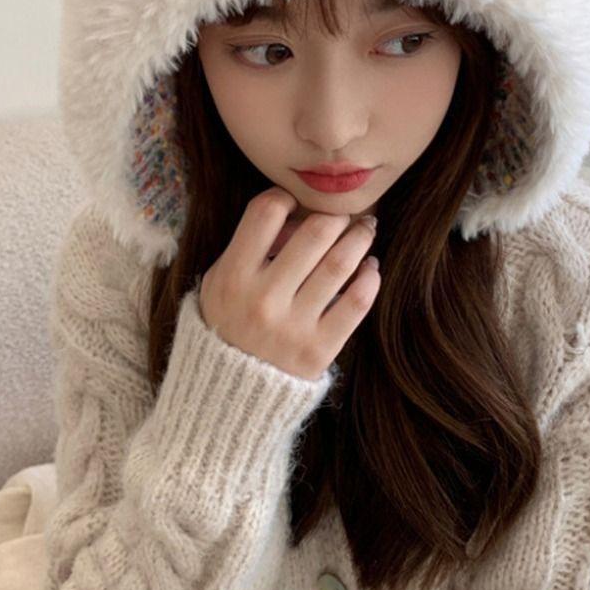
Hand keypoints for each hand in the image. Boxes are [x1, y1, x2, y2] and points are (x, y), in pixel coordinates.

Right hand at [198, 187, 380, 380]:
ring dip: (360, 238)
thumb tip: (301, 216)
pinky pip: (357, 302)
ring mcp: (292, 326)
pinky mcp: (319, 349)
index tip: (295, 205)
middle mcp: (263, 299)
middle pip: (316, 231)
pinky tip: (369, 268)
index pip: (266, 211)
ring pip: (342, 262)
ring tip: (364, 232)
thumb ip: (251, 244)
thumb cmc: (230, 321)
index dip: (286, 197)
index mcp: (233, 275)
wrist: (230, 392)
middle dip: (336, 214)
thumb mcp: (220, 280)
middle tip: (344, 215)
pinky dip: (370, 277)